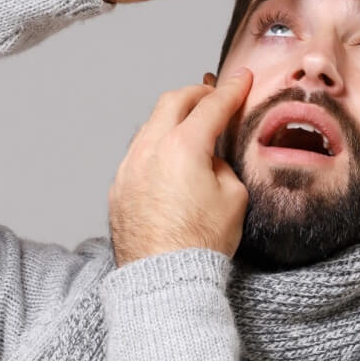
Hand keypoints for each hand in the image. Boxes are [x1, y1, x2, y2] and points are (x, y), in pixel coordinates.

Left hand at [108, 67, 254, 266]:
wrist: (164, 279)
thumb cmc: (200, 244)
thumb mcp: (234, 197)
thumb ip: (223, 165)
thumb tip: (210, 158)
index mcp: (182, 146)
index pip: (211, 106)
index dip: (231, 90)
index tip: (241, 80)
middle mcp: (149, 150)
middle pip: (173, 102)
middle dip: (197, 94)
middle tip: (215, 97)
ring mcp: (128, 168)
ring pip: (150, 126)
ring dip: (172, 119)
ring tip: (191, 128)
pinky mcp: (118, 188)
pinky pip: (138, 154)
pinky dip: (156, 147)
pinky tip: (169, 161)